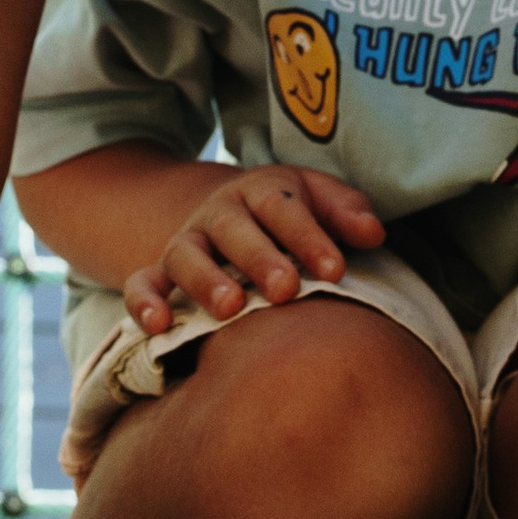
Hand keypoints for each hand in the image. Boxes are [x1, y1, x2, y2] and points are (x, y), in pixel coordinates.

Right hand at [126, 165, 383, 336]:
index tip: (336, 270)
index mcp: (262, 192)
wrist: (225, 215)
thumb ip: (345, 211)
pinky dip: (143, 302)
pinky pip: (142, 283)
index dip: (310, 237)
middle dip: (260, 258)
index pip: (284, 208)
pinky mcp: (160, 273)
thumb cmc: (286, 215)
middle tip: (286, 288)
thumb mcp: (316, 198)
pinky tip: (157, 326)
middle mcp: (220, 215)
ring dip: (205, 280)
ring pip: (186, 255)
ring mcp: (187, 243)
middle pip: (235, 230)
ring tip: (230, 309)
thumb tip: (375, 233)